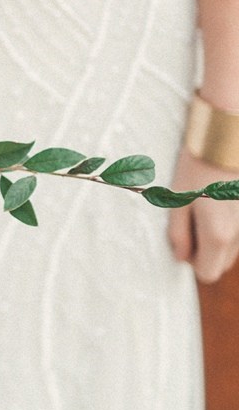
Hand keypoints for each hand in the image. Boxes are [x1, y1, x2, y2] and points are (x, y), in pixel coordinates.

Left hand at [167, 146, 238, 283]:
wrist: (227, 135)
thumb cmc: (198, 165)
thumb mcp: (176, 199)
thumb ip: (178, 233)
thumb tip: (181, 256)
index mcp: (218, 235)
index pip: (207, 273)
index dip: (193, 260)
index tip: (186, 239)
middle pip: (223, 262)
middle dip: (207, 249)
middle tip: (195, 218)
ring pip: (235, 246)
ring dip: (221, 235)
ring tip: (210, 204)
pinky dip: (233, 221)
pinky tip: (223, 200)